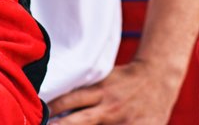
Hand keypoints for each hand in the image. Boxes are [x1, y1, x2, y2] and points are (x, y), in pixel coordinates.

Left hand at [46, 58, 185, 123]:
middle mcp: (109, 107)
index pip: (69, 100)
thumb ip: (85, 93)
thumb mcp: (104, 79)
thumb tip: (57, 106)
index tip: (39, 117)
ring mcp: (122, 121)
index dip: (53, 109)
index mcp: (100, 91)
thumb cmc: (126, 80)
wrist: (159, 78)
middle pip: (78, 121)